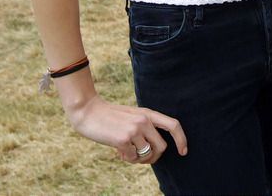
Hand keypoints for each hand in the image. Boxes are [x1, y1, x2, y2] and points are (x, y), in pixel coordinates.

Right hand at [67, 94, 186, 163]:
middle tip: (140, 158)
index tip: (183, 152)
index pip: (173, 125)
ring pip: (148, 155)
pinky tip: (117, 151)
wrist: (88, 112)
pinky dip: (126, 158)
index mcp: (148, 114)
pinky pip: (133, 158)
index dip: (181, 139)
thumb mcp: (131, 118)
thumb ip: (144, 129)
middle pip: (162, 147)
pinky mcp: (123, 139)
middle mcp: (144, 120)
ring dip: (138, 159)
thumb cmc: (109, 118)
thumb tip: (153, 152)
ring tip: (126, 152)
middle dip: (153, 157)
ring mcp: (134, 129)